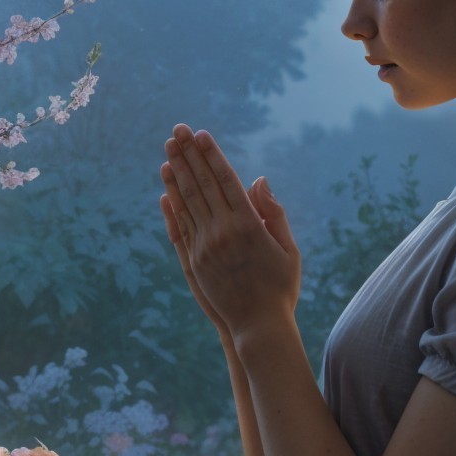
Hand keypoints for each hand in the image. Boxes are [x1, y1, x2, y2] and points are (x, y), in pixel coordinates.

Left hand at [158, 123, 299, 336]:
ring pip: (187, 202)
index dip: (212, 155)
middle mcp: (224, 233)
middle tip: (177, 130)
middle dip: (189, 155)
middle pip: (202, 185)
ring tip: (169, 148)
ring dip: (177, 173)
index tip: (201, 134)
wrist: (258, 326)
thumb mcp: (288, 249)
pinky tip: (166, 186)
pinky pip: (181, 225)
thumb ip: (273, 213)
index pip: (226, 181)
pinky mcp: (194, 261)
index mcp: (250, 226)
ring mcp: (206, 247)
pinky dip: (172, 203)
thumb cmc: (281, 287)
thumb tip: (258, 180)